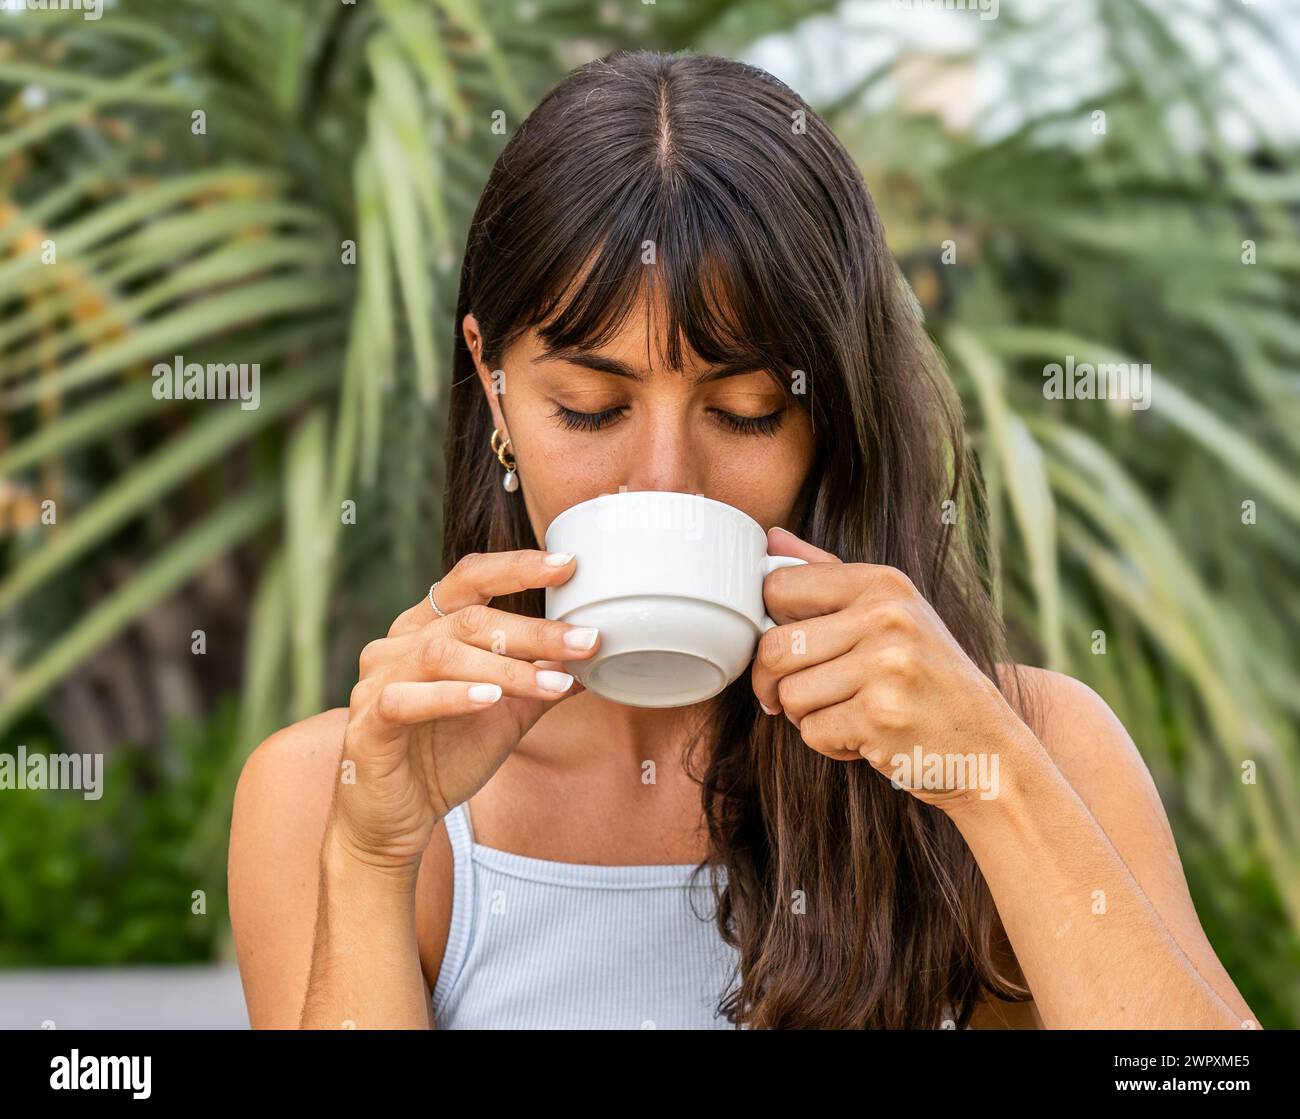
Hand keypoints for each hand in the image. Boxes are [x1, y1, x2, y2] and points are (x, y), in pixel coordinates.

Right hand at [330, 549, 600, 874]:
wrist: (393, 822)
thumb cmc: (445, 757)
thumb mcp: (506, 714)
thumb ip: (542, 680)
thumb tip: (598, 657)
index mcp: (426, 629)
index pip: (469, 579)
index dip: (517, 568)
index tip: (569, 566)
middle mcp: (397, 645)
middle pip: (470, 620)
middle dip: (534, 631)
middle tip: (586, 641)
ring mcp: (377, 681)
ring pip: (443, 655)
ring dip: (506, 668)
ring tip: (554, 682)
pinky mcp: (367, 725)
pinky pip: (406, 700)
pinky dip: (452, 696)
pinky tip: (491, 700)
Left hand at [751, 527, 1031, 810]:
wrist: (987, 745)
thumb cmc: (928, 678)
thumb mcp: (891, 612)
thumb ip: (828, 574)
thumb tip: (772, 539)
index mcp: (883, 583)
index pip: (779, 587)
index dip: (769, 624)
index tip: (787, 647)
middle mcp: (886, 617)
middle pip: (775, 648)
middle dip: (773, 682)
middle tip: (792, 697)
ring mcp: (886, 666)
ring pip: (790, 695)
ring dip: (806, 716)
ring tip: (847, 712)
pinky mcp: (882, 717)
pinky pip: (813, 732)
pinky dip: (829, 743)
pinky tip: (865, 736)